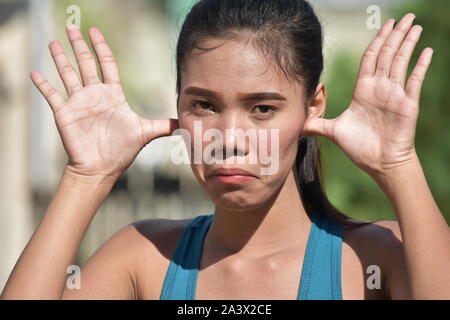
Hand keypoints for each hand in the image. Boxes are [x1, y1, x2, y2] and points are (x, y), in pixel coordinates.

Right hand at [30, 25, 178, 181]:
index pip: (107, 65)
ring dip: (59, 58)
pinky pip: (51, 95)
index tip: (95, 33)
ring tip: (52, 42)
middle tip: (72, 27)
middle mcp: (95, 95)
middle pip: (85, 63)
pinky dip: (43, 84)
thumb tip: (185, 124)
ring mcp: (78, 103)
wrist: (102, 168)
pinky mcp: (65, 113)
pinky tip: (35, 73)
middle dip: (79, 45)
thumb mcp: (146, 133)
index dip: (101, 47)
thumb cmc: (122, 151)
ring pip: (67, 74)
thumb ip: (164, 125)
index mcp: (113, 95)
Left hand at [303, 13, 432, 176]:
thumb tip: (298, 124)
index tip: (385, 26)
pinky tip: (427, 51)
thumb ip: (317, 124)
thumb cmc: (360, 147)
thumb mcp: (334, 132)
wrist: (379, 163)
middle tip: (405, 16)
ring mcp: (395, 95)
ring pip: (401, 62)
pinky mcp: (407, 104)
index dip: (377, 41)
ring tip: (415, 24)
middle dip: (395, 34)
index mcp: (364, 90)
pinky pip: (415, 81)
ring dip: (408, 43)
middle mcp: (380, 88)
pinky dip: (421, 66)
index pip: (370, 59)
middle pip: (387, 54)